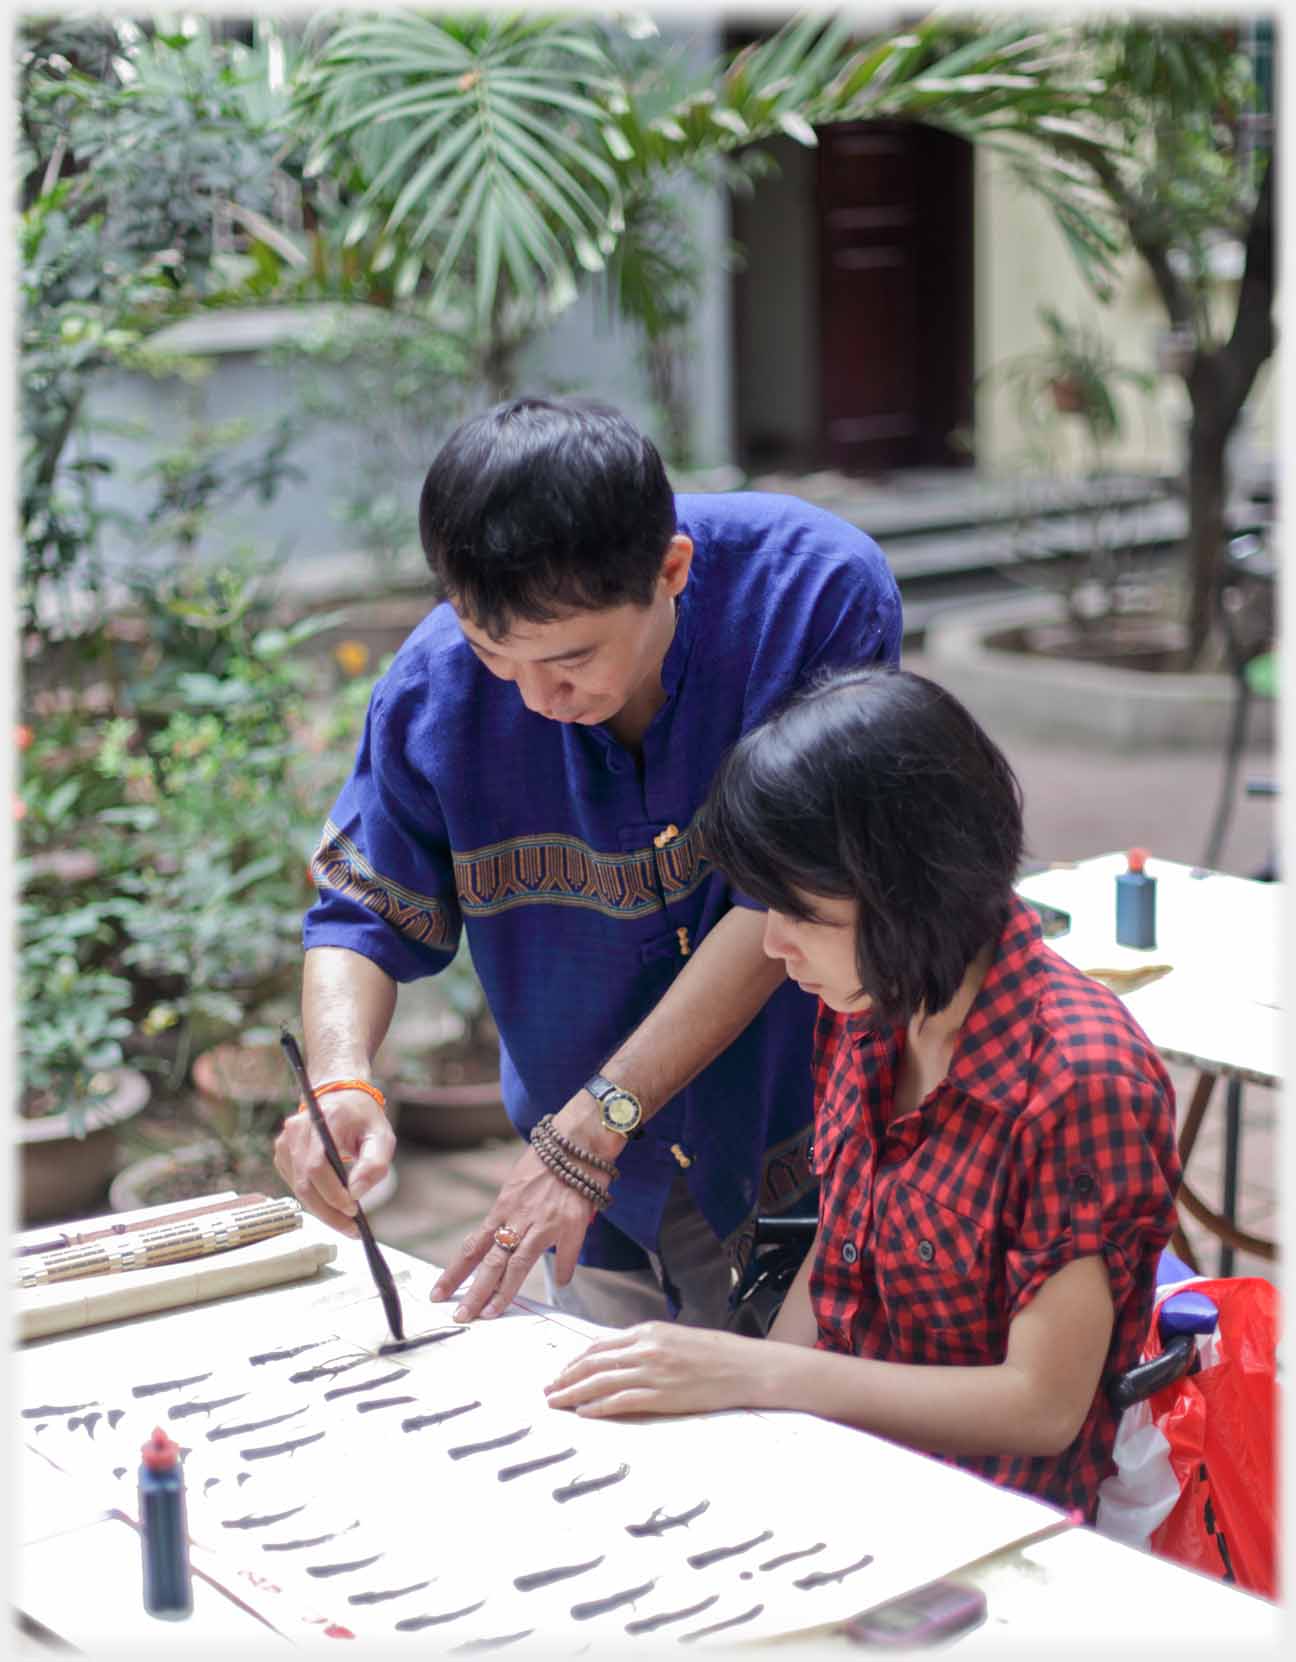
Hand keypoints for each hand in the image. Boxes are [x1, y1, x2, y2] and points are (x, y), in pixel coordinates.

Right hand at [272, 1090, 394, 1236]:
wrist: (341, 1099)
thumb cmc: (363, 1119)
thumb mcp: (381, 1137)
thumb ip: (374, 1164)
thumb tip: (356, 1193)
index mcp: (325, 1119)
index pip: (318, 1164)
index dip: (332, 1193)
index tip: (353, 1210)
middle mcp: (298, 1128)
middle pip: (305, 1181)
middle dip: (328, 1211)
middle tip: (350, 1228)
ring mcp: (286, 1140)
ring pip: (298, 1187)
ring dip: (321, 1210)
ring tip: (345, 1221)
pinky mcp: (282, 1152)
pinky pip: (295, 1184)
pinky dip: (313, 1199)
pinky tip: (331, 1205)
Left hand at [429, 1144, 595, 1320]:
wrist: (579, 1139)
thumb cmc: (548, 1156)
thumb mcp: (518, 1183)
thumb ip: (511, 1212)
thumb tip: (503, 1236)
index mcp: (503, 1206)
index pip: (473, 1246)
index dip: (455, 1272)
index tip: (439, 1292)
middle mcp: (519, 1217)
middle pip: (491, 1262)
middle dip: (474, 1292)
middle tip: (461, 1316)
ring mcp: (545, 1223)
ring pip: (519, 1265)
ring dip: (504, 1293)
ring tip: (492, 1314)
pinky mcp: (571, 1224)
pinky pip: (565, 1256)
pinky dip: (563, 1271)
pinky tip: (562, 1282)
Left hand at [544, 1322, 760, 1417]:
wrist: (743, 1367)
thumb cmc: (713, 1353)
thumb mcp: (674, 1338)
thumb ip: (646, 1345)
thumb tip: (618, 1357)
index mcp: (647, 1331)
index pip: (599, 1345)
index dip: (575, 1360)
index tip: (560, 1371)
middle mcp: (644, 1348)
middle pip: (593, 1363)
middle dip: (565, 1377)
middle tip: (547, 1390)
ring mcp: (652, 1372)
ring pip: (600, 1382)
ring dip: (573, 1393)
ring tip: (555, 1403)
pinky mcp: (661, 1395)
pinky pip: (620, 1401)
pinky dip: (598, 1407)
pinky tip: (584, 1413)